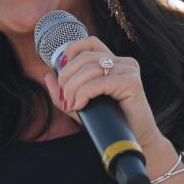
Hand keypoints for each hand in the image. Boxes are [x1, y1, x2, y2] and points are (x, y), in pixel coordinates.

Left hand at [42, 36, 162, 149]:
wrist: (136, 140)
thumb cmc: (110, 122)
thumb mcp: (81, 104)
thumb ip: (64, 91)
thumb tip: (48, 76)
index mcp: (115, 62)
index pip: (90, 43)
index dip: (71, 51)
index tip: (61, 72)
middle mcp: (124, 63)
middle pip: (85, 57)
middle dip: (67, 76)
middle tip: (64, 97)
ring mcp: (129, 71)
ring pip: (90, 69)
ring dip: (73, 87)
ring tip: (71, 104)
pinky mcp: (132, 83)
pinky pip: (99, 83)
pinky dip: (84, 94)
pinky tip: (79, 105)